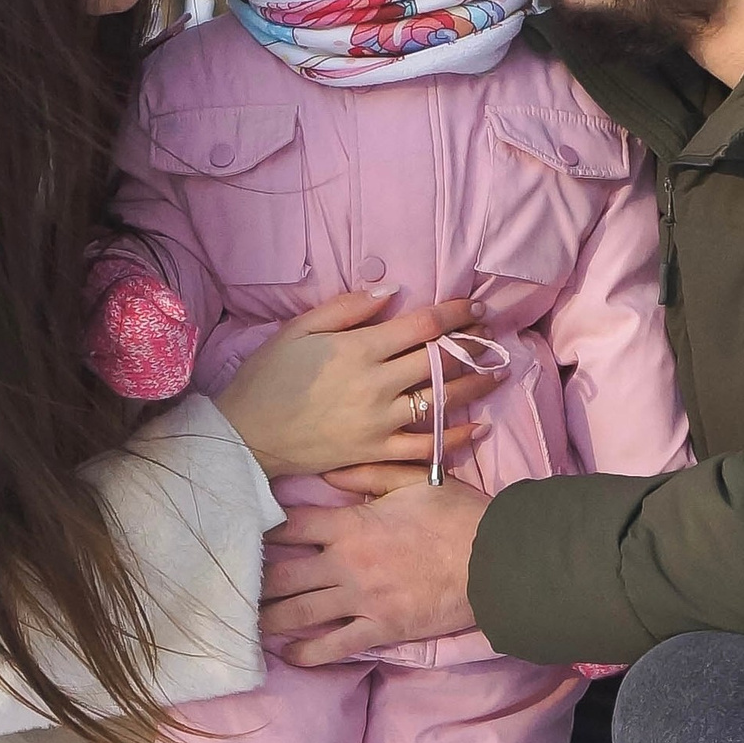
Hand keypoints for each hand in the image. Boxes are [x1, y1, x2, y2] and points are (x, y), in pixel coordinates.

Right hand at [213, 291, 499, 481]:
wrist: (246, 435)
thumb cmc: (268, 376)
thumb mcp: (299, 329)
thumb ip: (347, 307)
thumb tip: (391, 289)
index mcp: (359, 349)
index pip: (422, 326)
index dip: (455, 314)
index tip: (476, 307)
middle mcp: (377, 385)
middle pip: (439, 362)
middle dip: (471, 347)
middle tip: (492, 337)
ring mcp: (379, 423)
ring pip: (440, 403)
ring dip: (475, 387)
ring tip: (497, 374)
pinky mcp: (375, 453)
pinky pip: (424, 448)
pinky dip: (454, 439)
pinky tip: (478, 428)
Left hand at [259, 475, 487, 663]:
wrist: (495, 560)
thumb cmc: (457, 515)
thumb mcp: (413, 480)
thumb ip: (366, 477)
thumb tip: (326, 475)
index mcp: (351, 525)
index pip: (290, 525)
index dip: (261, 528)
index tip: (240, 532)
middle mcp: (347, 564)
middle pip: (282, 574)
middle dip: (253, 581)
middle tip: (230, 585)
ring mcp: (361, 600)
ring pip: (299, 613)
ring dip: (268, 619)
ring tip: (244, 622)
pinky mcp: (380, 629)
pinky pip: (333, 646)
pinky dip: (306, 653)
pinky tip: (288, 655)